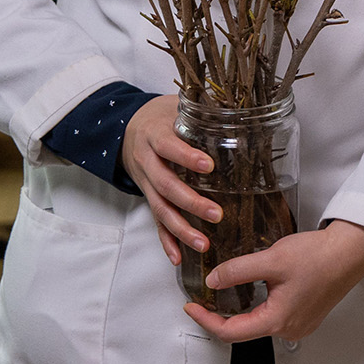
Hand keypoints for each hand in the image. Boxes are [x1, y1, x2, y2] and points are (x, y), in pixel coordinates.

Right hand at [119, 94, 221, 266]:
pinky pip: (155, 221)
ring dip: (181, 229)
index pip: (168, 146)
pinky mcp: (148, 197)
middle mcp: (147, 161)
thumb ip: (201, 110)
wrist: (125, 128)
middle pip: (166, 185)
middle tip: (216, 213)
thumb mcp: (174, 106)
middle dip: (190, 202)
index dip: (186, 156)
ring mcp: (146, 182)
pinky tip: (178, 257)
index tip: (208, 166)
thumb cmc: (159, 116)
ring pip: (160, 208)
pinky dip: (166, 241)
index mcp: (154, 135)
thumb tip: (239, 110)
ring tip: (203, 244)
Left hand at [183, 219, 363, 342]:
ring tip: (216, 295)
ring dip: (235, 313)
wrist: (350, 252)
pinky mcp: (303, 316)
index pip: (230, 332)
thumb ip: (238, 271)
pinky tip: (245, 293)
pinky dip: (253, 309)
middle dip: (217, 317)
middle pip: (242, 332)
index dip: (205, 320)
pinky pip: (271, 318)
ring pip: (256, 324)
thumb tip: (212, 281)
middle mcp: (288, 329)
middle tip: (199, 301)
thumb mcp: (271, 260)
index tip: (190, 307)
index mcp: (278, 320)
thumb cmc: (318, 256)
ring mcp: (297, 324)